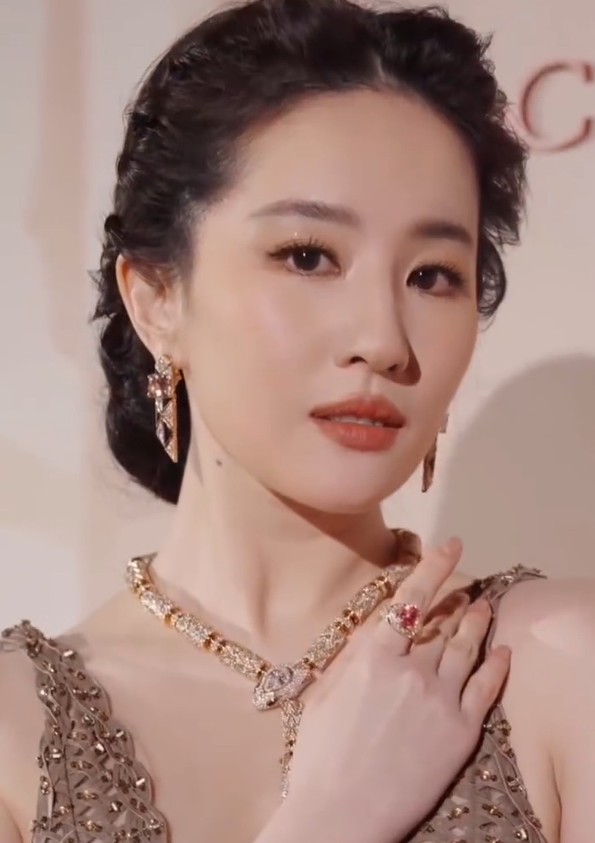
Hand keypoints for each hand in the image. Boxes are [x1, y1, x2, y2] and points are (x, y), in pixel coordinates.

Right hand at [282, 540, 509, 842]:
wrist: (341, 812)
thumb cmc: (321, 756)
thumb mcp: (323, 694)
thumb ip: (351, 657)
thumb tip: (371, 631)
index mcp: (374, 657)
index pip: (411, 600)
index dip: (434, 569)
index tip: (451, 546)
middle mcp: (412, 670)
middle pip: (443, 623)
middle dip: (458, 599)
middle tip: (470, 585)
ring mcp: (440, 699)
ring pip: (467, 648)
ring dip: (478, 623)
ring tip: (486, 606)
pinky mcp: (460, 731)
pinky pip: (486, 688)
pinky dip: (497, 665)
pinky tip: (502, 651)